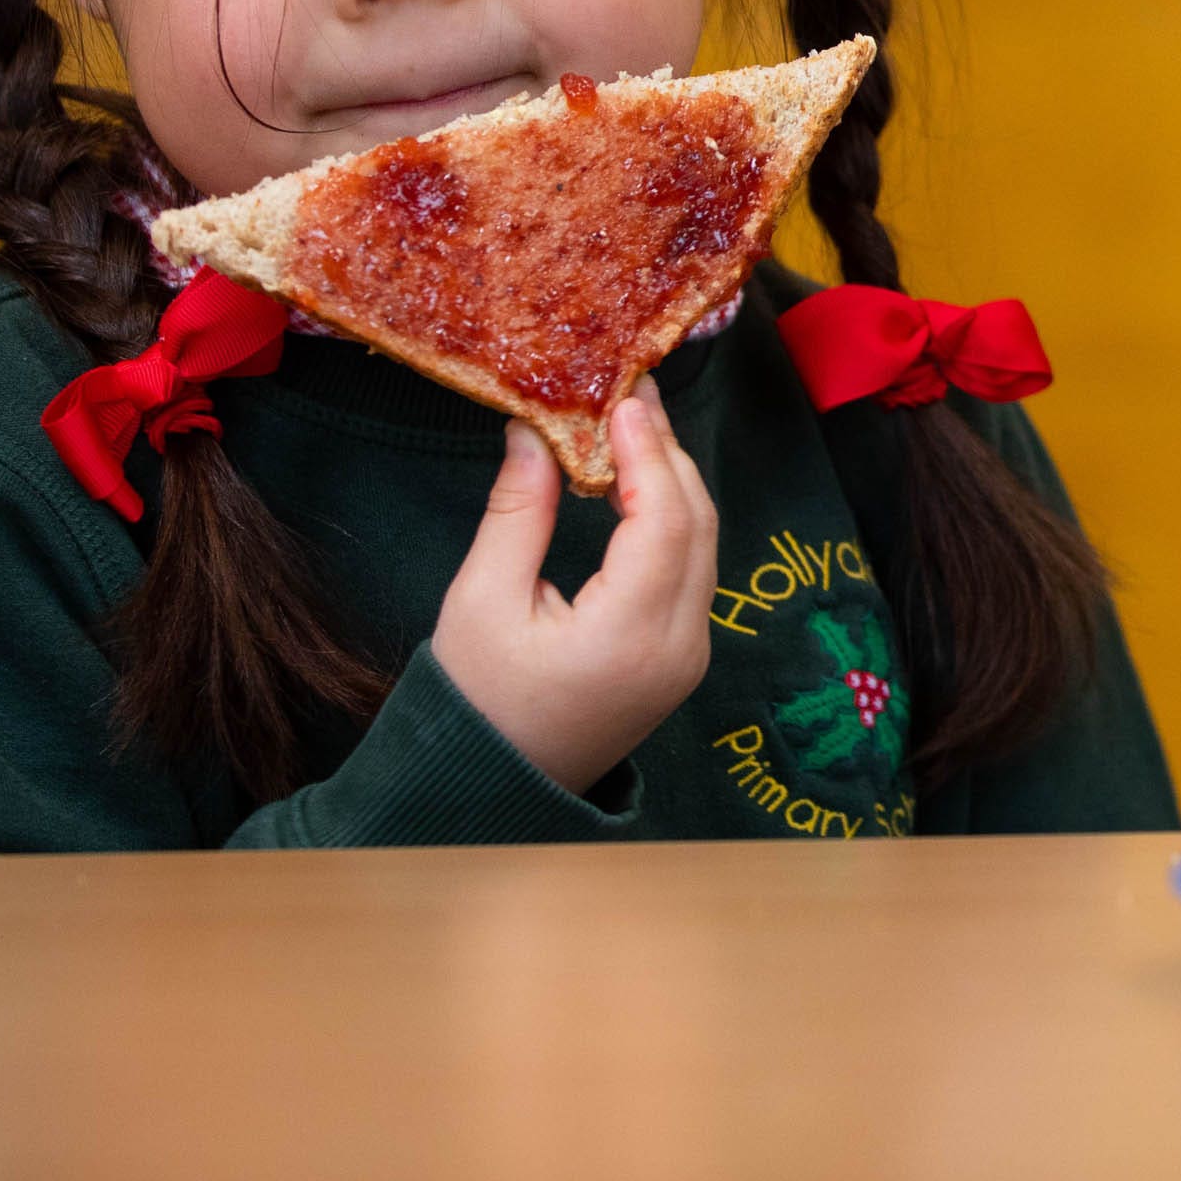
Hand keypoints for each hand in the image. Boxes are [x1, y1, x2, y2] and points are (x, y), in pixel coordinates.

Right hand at [431, 383, 718, 794]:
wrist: (492, 785)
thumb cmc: (477, 699)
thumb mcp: (483, 599)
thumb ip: (518, 510)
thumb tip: (536, 430)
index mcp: (631, 635)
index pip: (665, 519)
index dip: (649, 450)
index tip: (624, 396)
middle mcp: (679, 646)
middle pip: (697, 525)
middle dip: (667, 453)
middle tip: (631, 394)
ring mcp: (690, 655)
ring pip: (703, 545)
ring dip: (673, 481)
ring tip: (633, 425)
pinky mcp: (683, 657)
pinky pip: (693, 571)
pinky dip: (672, 519)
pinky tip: (637, 484)